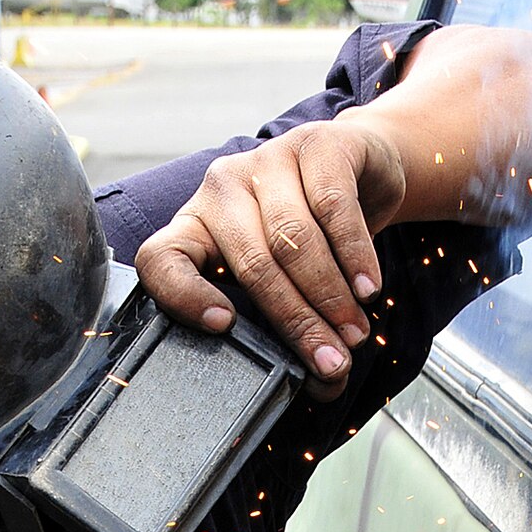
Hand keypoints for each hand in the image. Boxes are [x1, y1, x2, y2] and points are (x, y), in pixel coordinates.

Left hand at [134, 117, 406, 397]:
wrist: (362, 171)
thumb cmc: (314, 239)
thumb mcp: (290, 284)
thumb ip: (296, 332)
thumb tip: (327, 387)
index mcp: (196, 228)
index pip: (162, 259)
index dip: (183, 295)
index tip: (223, 326)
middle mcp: (222, 189)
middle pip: (252, 263)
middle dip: (296, 320)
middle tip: (331, 361)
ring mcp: (266, 159)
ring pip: (293, 238)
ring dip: (329, 295)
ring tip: (354, 333)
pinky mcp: (315, 143)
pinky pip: (332, 207)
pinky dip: (354, 255)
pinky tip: (368, 288)